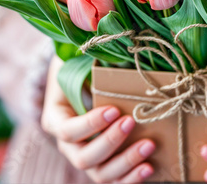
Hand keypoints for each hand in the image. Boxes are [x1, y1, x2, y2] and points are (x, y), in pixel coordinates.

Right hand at [41, 56, 155, 182]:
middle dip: (109, 143)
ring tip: (149, 146)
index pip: (67, 131)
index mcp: (56, 120)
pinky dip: (132, 178)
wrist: (85, 85)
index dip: (90, 125)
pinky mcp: (106, 164)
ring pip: (100, 174)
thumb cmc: (82, 70)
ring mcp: (87, 157)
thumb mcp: (76, 61)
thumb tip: (101, 38)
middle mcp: (69, 145)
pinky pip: (116, 180)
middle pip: (83, 157)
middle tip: (131, 122)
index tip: (113, 110)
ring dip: (125, 163)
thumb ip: (84, 58)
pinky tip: (150, 167)